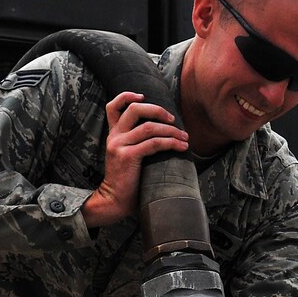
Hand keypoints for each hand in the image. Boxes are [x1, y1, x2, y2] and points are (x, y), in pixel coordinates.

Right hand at [84, 92, 188, 227]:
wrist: (114, 200)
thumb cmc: (126, 181)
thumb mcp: (126, 156)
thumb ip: (134, 142)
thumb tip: (160, 132)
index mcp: (113, 134)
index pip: (113, 106)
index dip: (127, 96)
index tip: (143, 96)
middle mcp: (114, 137)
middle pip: (135, 110)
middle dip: (158, 110)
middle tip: (173, 119)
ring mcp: (120, 146)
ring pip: (149, 127)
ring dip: (171, 130)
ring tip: (184, 137)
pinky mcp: (128, 156)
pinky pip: (154, 143)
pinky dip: (171, 143)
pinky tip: (182, 147)